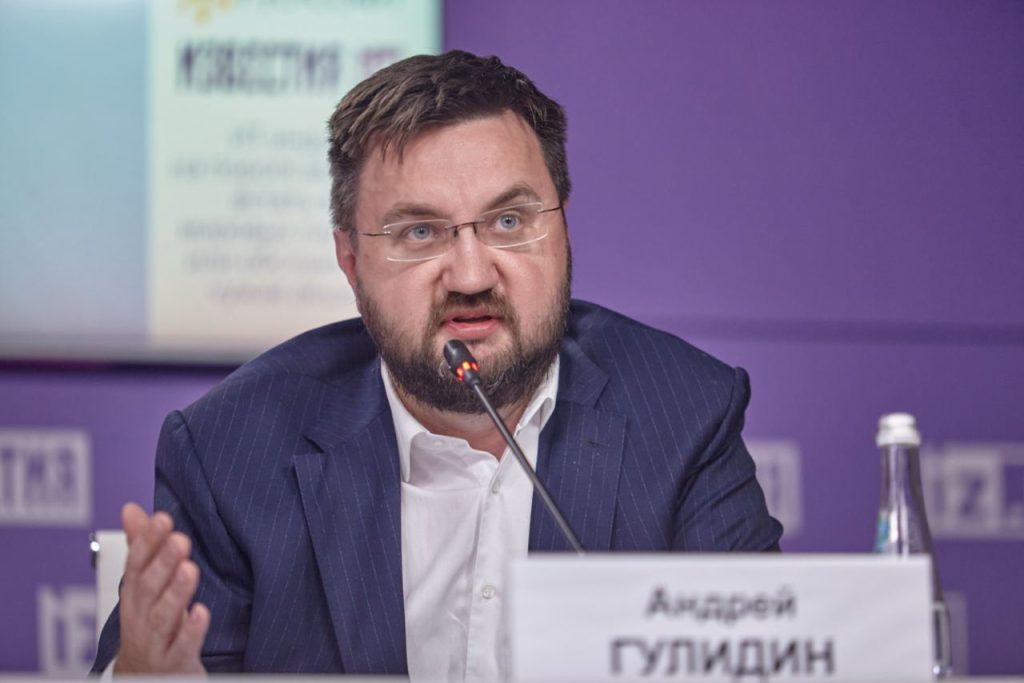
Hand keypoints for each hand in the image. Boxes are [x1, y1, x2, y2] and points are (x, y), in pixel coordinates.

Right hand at [113, 502, 209, 674]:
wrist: (145, 679)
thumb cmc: (148, 626)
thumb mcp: (143, 586)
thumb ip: (141, 546)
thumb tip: (132, 509)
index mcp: (134, 596)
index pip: (136, 565)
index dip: (147, 542)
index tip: (162, 519)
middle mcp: (140, 618)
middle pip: (148, 589)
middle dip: (162, 563)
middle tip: (179, 539)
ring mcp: (156, 642)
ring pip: (162, 617)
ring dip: (175, 593)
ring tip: (189, 569)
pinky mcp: (175, 662)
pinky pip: (182, 647)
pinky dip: (191, 630)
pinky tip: (202, 612)